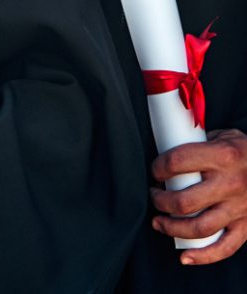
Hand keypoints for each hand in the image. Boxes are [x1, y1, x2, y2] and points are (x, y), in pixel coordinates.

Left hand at [150, 129, 246, 264]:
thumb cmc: (244, 151)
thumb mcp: (223, 136)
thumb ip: (197, 142)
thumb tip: (166, 146)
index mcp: (222, 156)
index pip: (177, 162)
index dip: (158, 168)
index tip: (154, 171)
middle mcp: (230, 184)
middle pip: (184, 201)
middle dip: (160, 201)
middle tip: (153, 196)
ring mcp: (239, 209)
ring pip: (200, 228)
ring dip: (172, 228)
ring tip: (159, 223)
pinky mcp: (246, 227)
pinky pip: (225, 247)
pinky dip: (203, 256)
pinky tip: (185, 256)